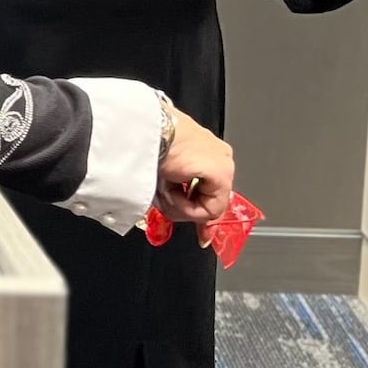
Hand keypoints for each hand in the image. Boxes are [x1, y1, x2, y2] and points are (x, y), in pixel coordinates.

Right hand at [156, 106, 233, 238]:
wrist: (144, 130)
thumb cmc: (145, 143)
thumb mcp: (161, 174)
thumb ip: (178, 196)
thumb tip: (187, 222)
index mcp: (206, 151)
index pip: (211, 191)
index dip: (201, 215)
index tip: (203, 238)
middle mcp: (220, 157)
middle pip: (209, 203)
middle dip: (184, 209)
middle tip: (163, 197)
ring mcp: (223, 166)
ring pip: (208, 209)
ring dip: (180, 206)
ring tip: (163, 187)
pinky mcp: (220, 174)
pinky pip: (208, 210)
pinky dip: (185, 207)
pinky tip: (171, 190)